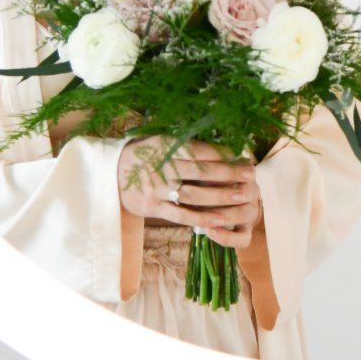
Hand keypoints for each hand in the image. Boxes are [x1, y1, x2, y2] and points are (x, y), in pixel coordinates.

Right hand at [117, 137, 260, 248]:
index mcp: (163, 146)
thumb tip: (222, 147)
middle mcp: (160, 168)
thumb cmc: (143, 154)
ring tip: (242, 196)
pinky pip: (181, 215)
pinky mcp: (154, 208)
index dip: (222, 154)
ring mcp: (156, 190)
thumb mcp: (159, 140)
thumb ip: (185, 144)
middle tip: (251, 174)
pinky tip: (220, 219)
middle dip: (228, 174)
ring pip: (193, 194)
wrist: (109, 175)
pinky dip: (202, 217)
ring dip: (220, 196)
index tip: (242, 156)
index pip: (198, 150)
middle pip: (200, 171)